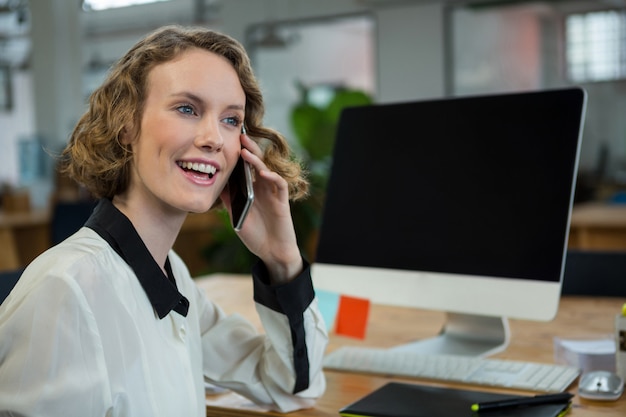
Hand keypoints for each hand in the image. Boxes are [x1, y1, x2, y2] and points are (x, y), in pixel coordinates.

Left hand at [221, 132, 302, 283]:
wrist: (272, 251)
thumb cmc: (255, 234)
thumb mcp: (236, 214)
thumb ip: (228, 199)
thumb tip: (214, 183)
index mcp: (252, 188)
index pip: (246, 166)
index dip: (239, 153)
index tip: (228, 141)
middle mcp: (263, 187)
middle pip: (257, 162)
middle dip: (249, 148)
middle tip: (239, 136)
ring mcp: (273, 193)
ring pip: (267, 170)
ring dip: (257, 160)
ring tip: (245, 151)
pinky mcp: (282, 201)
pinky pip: (280, 184)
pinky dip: (273, 177)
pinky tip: (263, 173)